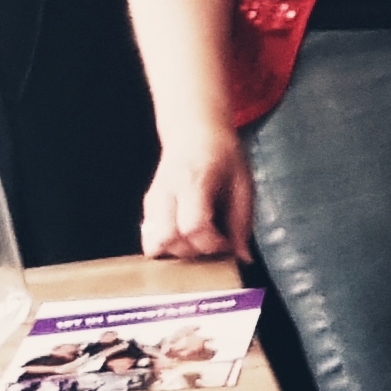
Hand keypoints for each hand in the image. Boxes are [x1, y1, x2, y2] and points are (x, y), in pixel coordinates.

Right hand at [142, 126, 249, 260]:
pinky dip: (166, 246)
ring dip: (178, 252)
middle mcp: (167, 191)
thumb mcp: (243, 184)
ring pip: (153, 242)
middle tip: (214, 244)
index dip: (212, 243)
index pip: (193, 226)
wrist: (194, 133)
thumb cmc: (222, 156)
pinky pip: (149, 238)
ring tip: (199, 242)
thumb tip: (242, 257)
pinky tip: (186, 238)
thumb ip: (242, 222)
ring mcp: (153, 199)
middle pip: (168, 239)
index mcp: (195, 182)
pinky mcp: (148, 206)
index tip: (228, 243)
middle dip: (194, 252)